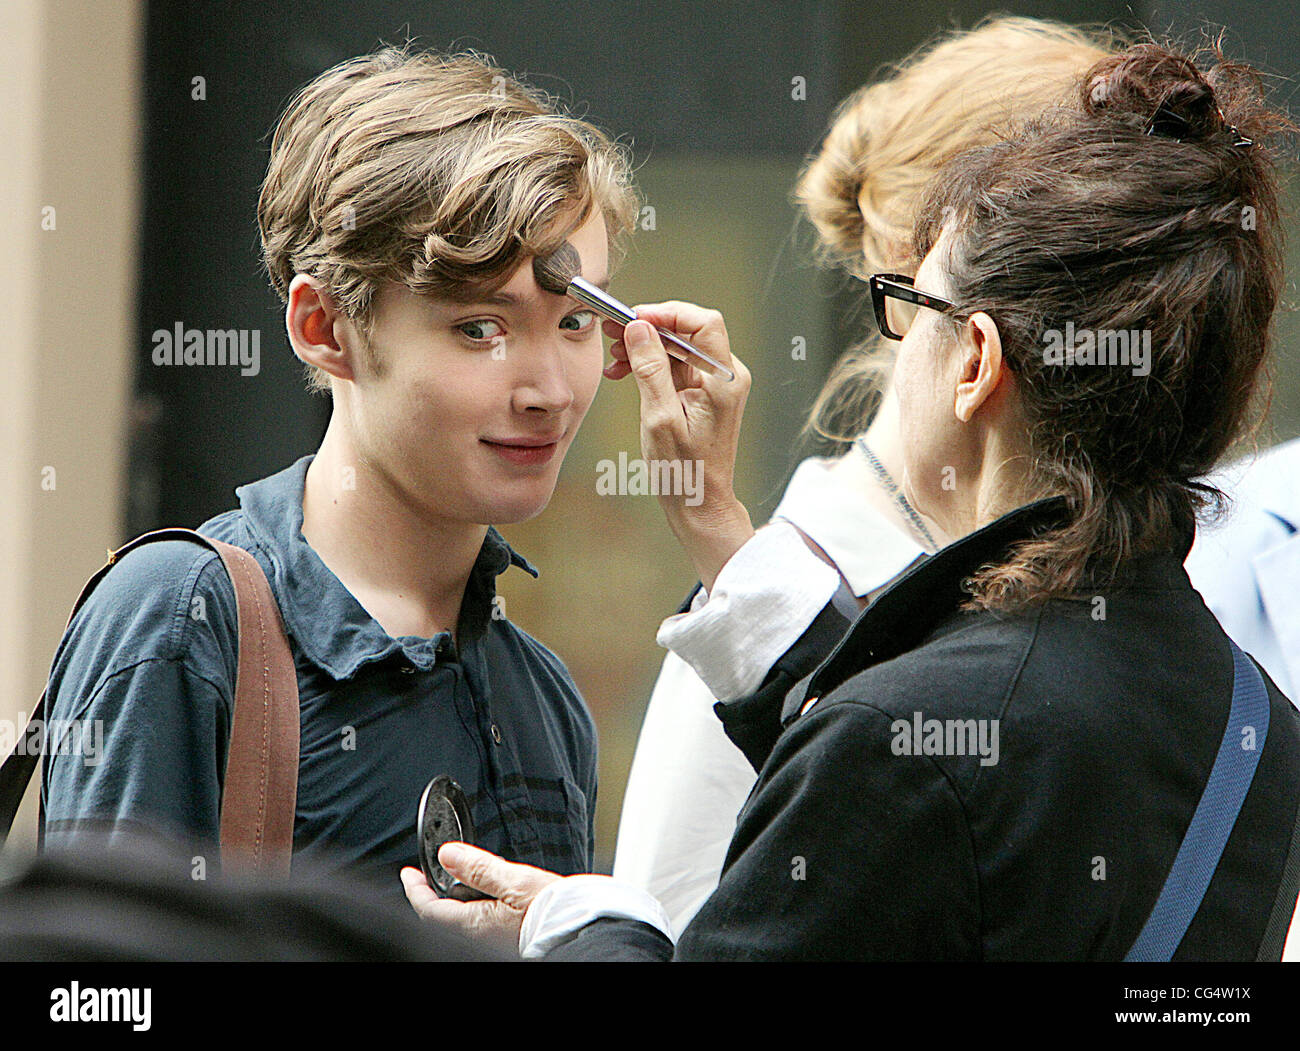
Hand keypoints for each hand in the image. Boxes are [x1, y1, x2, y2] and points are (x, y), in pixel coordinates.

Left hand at [400, 842, 560, 955]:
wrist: (584, 927)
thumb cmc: (555, 909)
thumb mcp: (515, 879)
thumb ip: (478, 867)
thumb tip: (447, 854)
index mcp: (475, 924)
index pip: (429, 908)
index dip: (415, 889)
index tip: (409, 874)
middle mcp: (480, 935)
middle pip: (444, 914)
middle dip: (436, 891)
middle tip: (434, 872)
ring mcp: (493, 938)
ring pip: (463, 917)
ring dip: (457, 897)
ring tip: (465, 876)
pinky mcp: (508, 937)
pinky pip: (481, 920)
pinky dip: (477, 904)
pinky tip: (492, 892)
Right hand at [603, 303, 754, 589]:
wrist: (700, 504)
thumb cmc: (684, 472)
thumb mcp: (660, 419)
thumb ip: (650, 370)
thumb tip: (639, 330)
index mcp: (724, 381)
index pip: (703, 324)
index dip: (668, 314)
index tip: (635, 319)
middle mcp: (725, 378)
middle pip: (688, 332)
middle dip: (649, 329)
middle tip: (613, 332)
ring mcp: (715, 386)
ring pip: (678, 348)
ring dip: (644, 347)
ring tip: (614, 358)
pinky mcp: (703, 395)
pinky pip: (676, 367)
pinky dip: (650, 365)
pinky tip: (624, 372)